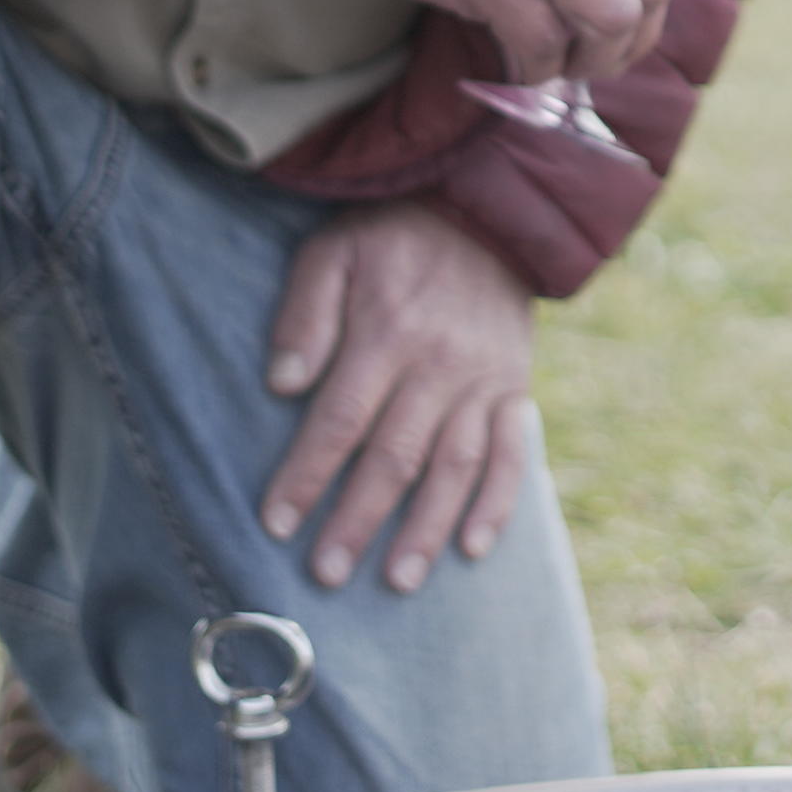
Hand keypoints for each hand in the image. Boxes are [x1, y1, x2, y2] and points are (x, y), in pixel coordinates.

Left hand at [259, 202, 537, 594]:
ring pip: (454, 466)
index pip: (341, 419)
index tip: (277, 523)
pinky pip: (512, 453)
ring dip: (426, 528)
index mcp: (388, 332)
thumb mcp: (334, 251)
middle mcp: (439, 365)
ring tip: (396, 581)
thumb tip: (281, 383)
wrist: (486, 210)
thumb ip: (306, 314)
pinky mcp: (515, 389)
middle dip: (358, 520)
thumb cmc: (392, 235)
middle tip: (325, 573)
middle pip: (395, 456)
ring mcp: (484, 381)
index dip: (307, 475)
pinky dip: (497, 503)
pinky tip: (473, 548)